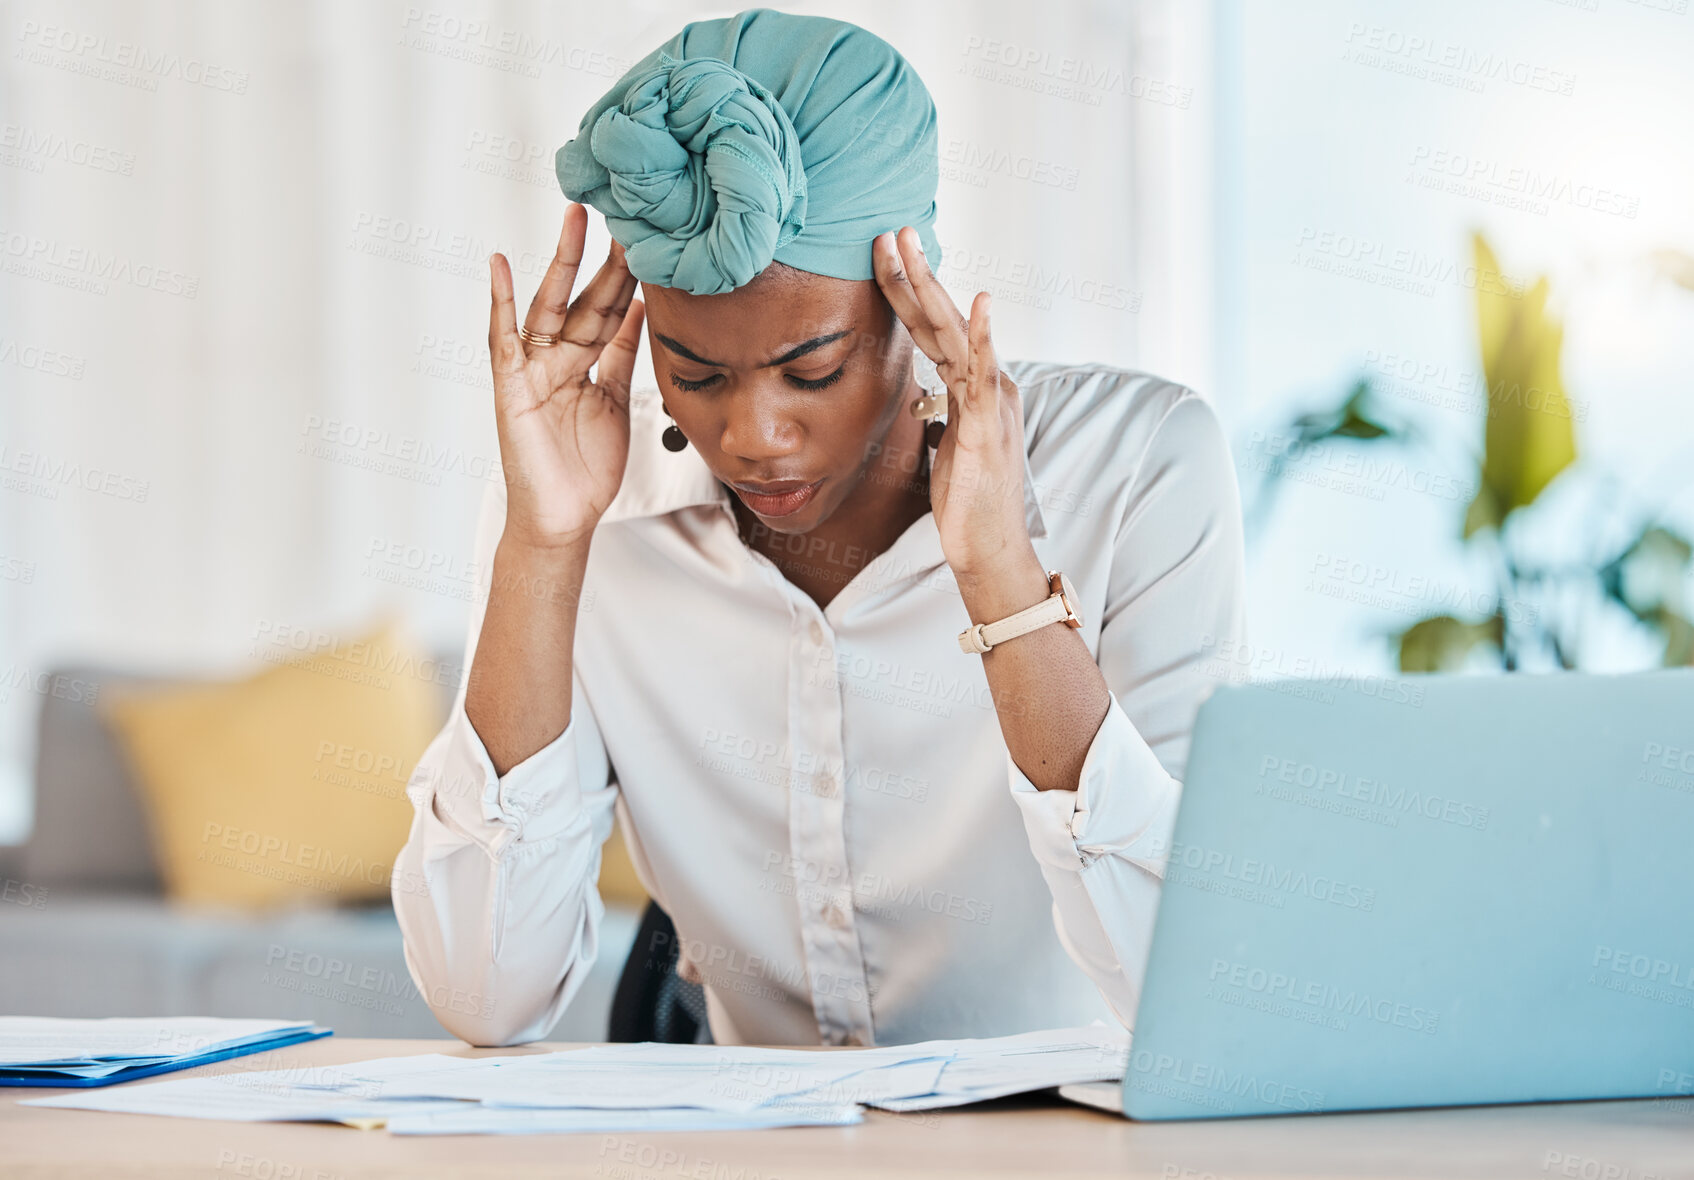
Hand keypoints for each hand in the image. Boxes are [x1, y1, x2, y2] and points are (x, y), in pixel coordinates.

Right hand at [488, 202, 644, 550]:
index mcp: (586, 364)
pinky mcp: (512, 386)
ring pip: (553, 308)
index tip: (649, 236)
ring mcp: (533, 370)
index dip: (628, 275)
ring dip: (564, 262)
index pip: (611, 310)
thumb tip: (642, 308)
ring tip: (574, 217)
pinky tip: (499, 265)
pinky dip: (500, 302)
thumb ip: (622, 356)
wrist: (564, 518)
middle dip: (604, 258)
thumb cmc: (586, 468)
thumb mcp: (617, 402)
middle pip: (586, 300)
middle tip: (621, 209)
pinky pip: (504, 339)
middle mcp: (558, 360)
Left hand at [873, 226, 1034, 580]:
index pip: (933, 329)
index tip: (881, 255)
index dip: (906, 292)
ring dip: (934, 287)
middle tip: (891, 229)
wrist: (989, 549)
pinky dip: (983, 336)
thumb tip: (922, 399)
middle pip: (943, 319)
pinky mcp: (989, 427)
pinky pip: (985, 374)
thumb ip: (940, 414)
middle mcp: (986, 384)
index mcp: (970, 387)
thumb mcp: (946, 446)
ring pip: (957, 333)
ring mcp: (990, 402)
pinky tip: (979, 303)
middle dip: (915, 273)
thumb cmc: (968, 503)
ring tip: (913, 247)